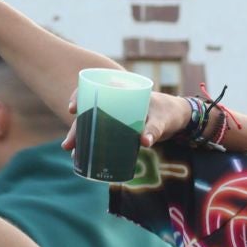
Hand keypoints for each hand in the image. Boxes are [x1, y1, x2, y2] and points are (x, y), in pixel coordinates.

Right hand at [60, 88, 189, 153]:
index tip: (72, 109)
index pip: (93, 90)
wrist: (178, 119)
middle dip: (77, 129)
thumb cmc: (169, 114)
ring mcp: (116, 117)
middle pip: (89, 113)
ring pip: (93, 126)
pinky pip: (103, 135)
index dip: (79, 97)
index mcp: (122, 93)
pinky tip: (84, 157)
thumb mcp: (162, 120)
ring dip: (82, 139)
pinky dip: (93, 144)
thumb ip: (154, 130)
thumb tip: (144, 142)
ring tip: (73, 154)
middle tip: (68, 145)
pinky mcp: (120, 129)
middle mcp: (115, 104)